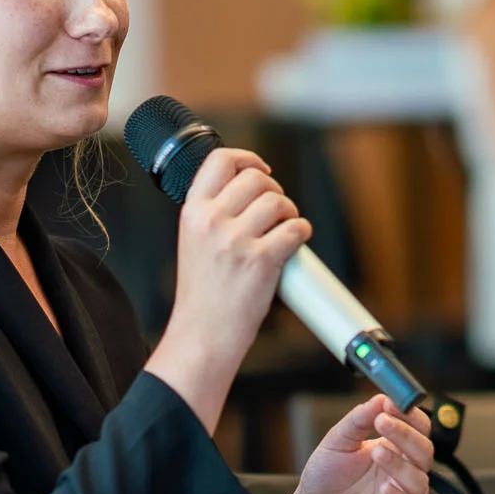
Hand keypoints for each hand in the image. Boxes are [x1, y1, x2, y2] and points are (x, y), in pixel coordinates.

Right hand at [146, 145, 311, 432]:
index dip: (248, 159)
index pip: (220, 160)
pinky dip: (302, 233)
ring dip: (289, 213)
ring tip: (284, 231)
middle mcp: (212, 221)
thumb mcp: (194, 242)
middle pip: (256, 178)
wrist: (203, 335)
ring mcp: (236, 240)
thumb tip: (250, 190)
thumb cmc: (203, 294)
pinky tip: (294, 244)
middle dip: (274, 191)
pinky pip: (295, 229)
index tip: (261, 170)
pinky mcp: (261, 260)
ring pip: (279, 201)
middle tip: (276, 212)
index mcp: (193, 212)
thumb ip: (214, 213)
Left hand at [252, 397, 433, 493]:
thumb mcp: (337, 441)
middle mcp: (402, 472)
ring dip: (400, 465)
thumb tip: (381, 397)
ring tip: (377, 454)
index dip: (409, 415)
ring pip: (419, 481)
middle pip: (424, 451)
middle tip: (383, 423)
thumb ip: (359, 420)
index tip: (392, 404)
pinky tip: (384, 489)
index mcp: (394, 448)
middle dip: (406, 435)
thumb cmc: (325, 479)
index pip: (417, 428)